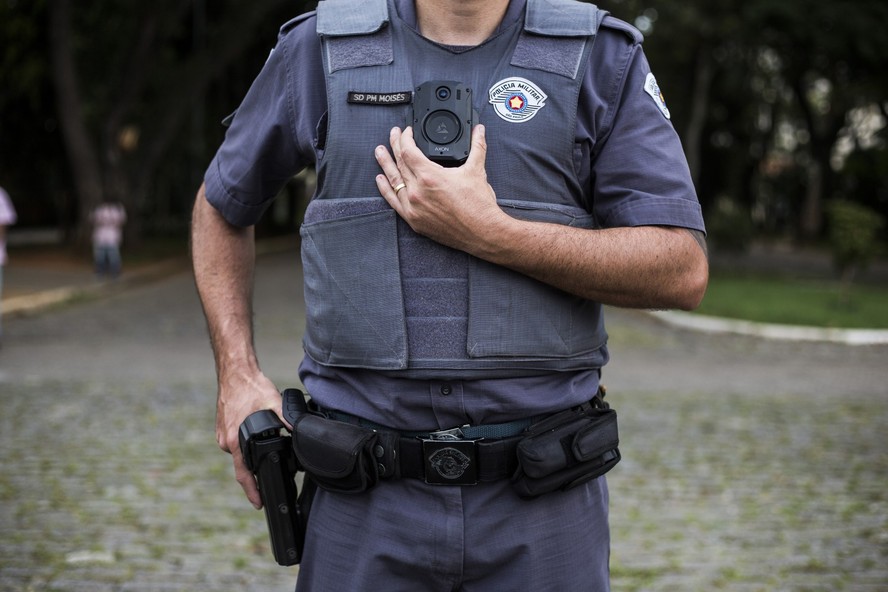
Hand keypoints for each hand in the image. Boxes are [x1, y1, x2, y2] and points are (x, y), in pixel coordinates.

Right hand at [215, 371, 283, 508]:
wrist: (234, 372)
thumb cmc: (250, 386)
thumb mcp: (272, 402)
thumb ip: (287, 419)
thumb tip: (300, 432)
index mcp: (234, 440)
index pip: (244, 474)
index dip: (252, 491)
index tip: (260, 504)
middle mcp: (225, 441)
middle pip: (242, 465)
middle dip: (257, 472)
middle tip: (272, 477)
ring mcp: (222, 434)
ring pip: (240, 453)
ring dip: (252, 455)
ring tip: (267, 452)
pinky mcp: (223, 428)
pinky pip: (235, 443)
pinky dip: (246, 444)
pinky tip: (256, 438)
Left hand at [374, 125, 504, 254]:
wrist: (482, 233)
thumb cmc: (479, 206)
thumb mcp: (477, 171)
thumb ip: (477, 146)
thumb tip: (479, 130)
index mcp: (430, 177)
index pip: (409, 151)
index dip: (405, 138)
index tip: (407, 132)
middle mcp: (418, 191)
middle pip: (400, 163)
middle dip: (395, 146)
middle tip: (393, 134)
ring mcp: (413, 207)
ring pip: (394, 181)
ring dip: (385, 164)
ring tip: (379, 151)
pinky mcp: (414, 220)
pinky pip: (394, 202)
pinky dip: (386, 189)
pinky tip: (381, 179)